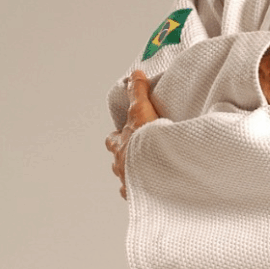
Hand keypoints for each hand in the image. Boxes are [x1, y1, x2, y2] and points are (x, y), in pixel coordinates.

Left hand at [105, 70, 158, 198]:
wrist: (155, 171)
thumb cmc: (146, 143)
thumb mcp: (142, 111)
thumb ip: (138, 92)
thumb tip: (134, 73)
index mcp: (120, 145)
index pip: (113, 139)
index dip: (118, 135)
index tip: (125, 131)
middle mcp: (121, 165)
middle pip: (118, 159)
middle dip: (125, 155)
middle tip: (138, 150)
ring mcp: (129, 182)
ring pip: (128, 176)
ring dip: (135, 172)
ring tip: (151, 167)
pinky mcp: (141, 195)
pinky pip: (141, 192)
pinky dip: (146, 188)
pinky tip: (157, 185)